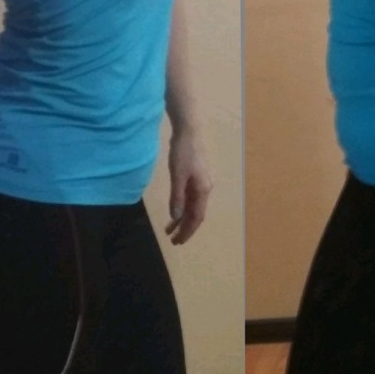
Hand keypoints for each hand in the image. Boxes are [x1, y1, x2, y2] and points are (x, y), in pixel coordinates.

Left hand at [165, 128, 212, 244]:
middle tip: (173, 241)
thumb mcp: (178, 176)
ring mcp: (200, 183)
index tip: (178, 242)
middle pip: (195, 214)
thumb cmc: (183, 152)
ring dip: (182, 219)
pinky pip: (189, 198)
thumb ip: (177, 197)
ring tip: (169, 229)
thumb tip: (176, 216)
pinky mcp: (194, 177)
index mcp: (203, 190)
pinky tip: (175, 211)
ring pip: (192, 207)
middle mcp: (204, 189)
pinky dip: (182, 207)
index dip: (188, 231)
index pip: (196, 217)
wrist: (189, 131)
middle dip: (185, 228)